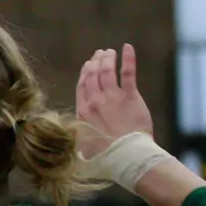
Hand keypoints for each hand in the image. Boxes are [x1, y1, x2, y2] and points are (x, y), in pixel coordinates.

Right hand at [74, 45, 153, 159]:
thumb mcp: (84, 147)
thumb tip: (75, 133)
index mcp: (83, 112)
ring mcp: (112, 98)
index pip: (81, 86)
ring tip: (109, 51)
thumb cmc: (105, 158)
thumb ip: (79, 134)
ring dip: (107, 58)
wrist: (126, 158)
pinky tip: (127, 47)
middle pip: (93, 75)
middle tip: (100, 54)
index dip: (85, 73)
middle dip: (95, 62)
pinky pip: (127, 72)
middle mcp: (95, 101)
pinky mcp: (130, 97)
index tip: (88, 65)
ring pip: (107, 71)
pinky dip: (127, 58)